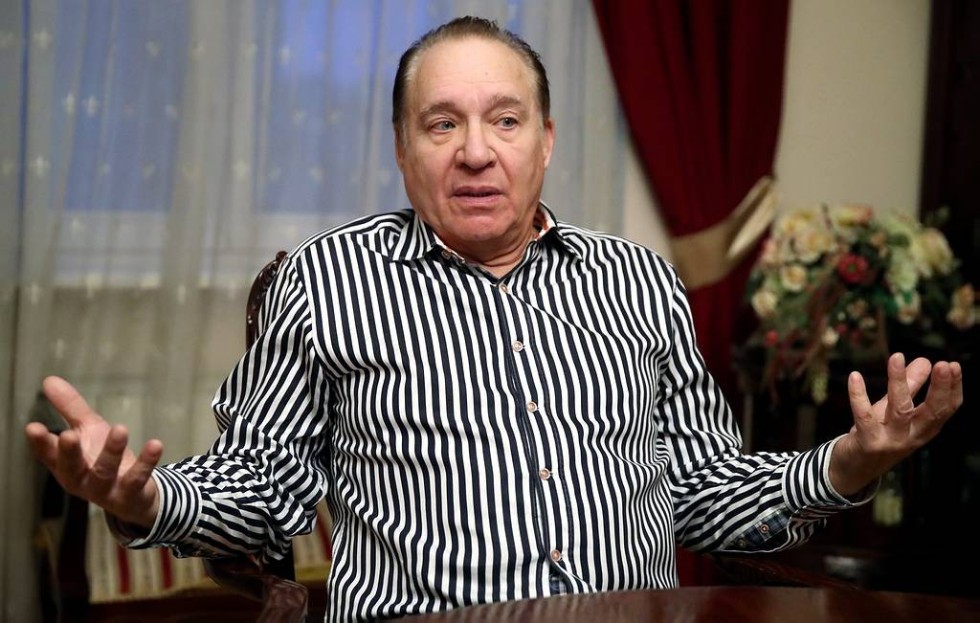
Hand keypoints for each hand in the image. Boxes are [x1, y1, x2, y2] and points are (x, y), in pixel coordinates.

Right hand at [24, 376, 162, 528]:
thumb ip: (70, 409)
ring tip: (120, 429)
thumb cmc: (103, 459)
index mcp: (66, 465)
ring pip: (105, 472)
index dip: (40, 443)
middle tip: (68, 434)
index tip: (33, 427)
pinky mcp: (132, 494)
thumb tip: (49, 380)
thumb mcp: (88, 430)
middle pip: (72, 468)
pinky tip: (155, 444)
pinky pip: (138, 479)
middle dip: (69, 453)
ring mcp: (106, 490)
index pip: (49, 454)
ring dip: (112, 451)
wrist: (135, 495)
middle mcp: (82, 480)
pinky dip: (146, 462)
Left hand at [829, 352, 962, 496]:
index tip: (954, 366)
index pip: (945, 410)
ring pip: (899, 411)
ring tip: (897, 357)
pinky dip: (858, 396)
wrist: (852, 470)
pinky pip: (864, 417)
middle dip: (939, 388)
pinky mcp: (867, 443)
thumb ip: (910, 388)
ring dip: (898, 383)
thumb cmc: (877, 434)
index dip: (953, 389)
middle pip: (930, 412)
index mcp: (923, 429)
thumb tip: (924, 361)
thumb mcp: (895, 411)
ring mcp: (890, 442)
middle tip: (944, 364)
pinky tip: (855, 376)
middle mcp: (911, 437)